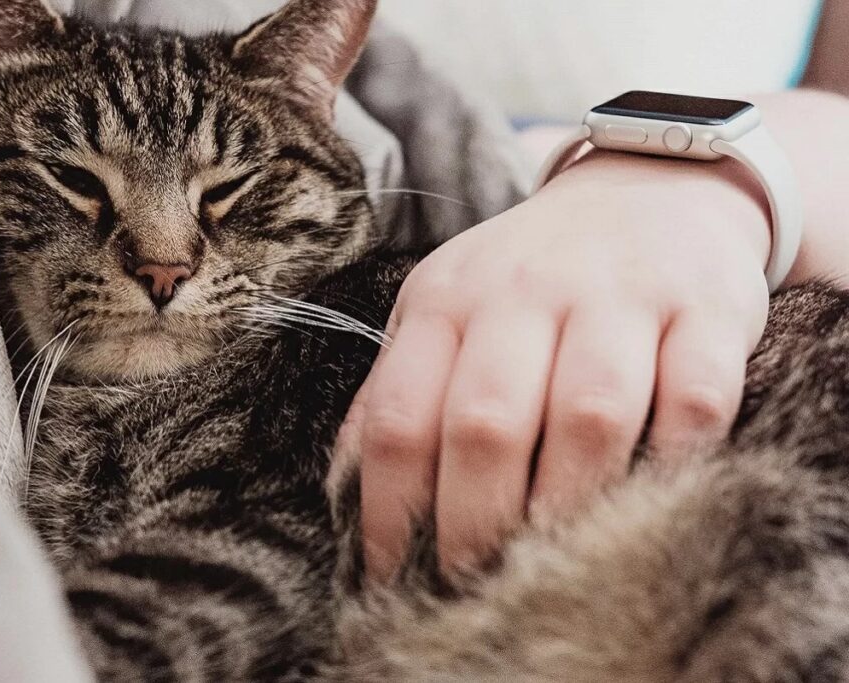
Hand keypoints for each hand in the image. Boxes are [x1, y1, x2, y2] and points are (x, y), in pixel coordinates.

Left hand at [336, 150, 772, 580]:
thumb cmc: (530, 274)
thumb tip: (349, 489)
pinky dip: (674, 460)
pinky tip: (651, 497)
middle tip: (473, 583)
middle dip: (474, 524)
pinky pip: (693, 399)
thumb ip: (398, 389)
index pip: (399, 417)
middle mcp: (525, 292)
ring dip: (568, 504)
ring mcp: (619, 296)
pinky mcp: (704, 309)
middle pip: (486, 424)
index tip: (393, 574)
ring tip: (554, 562)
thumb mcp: (445, 309)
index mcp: (446, 301)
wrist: (648, 184)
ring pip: (588, 414)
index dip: (388, 510)